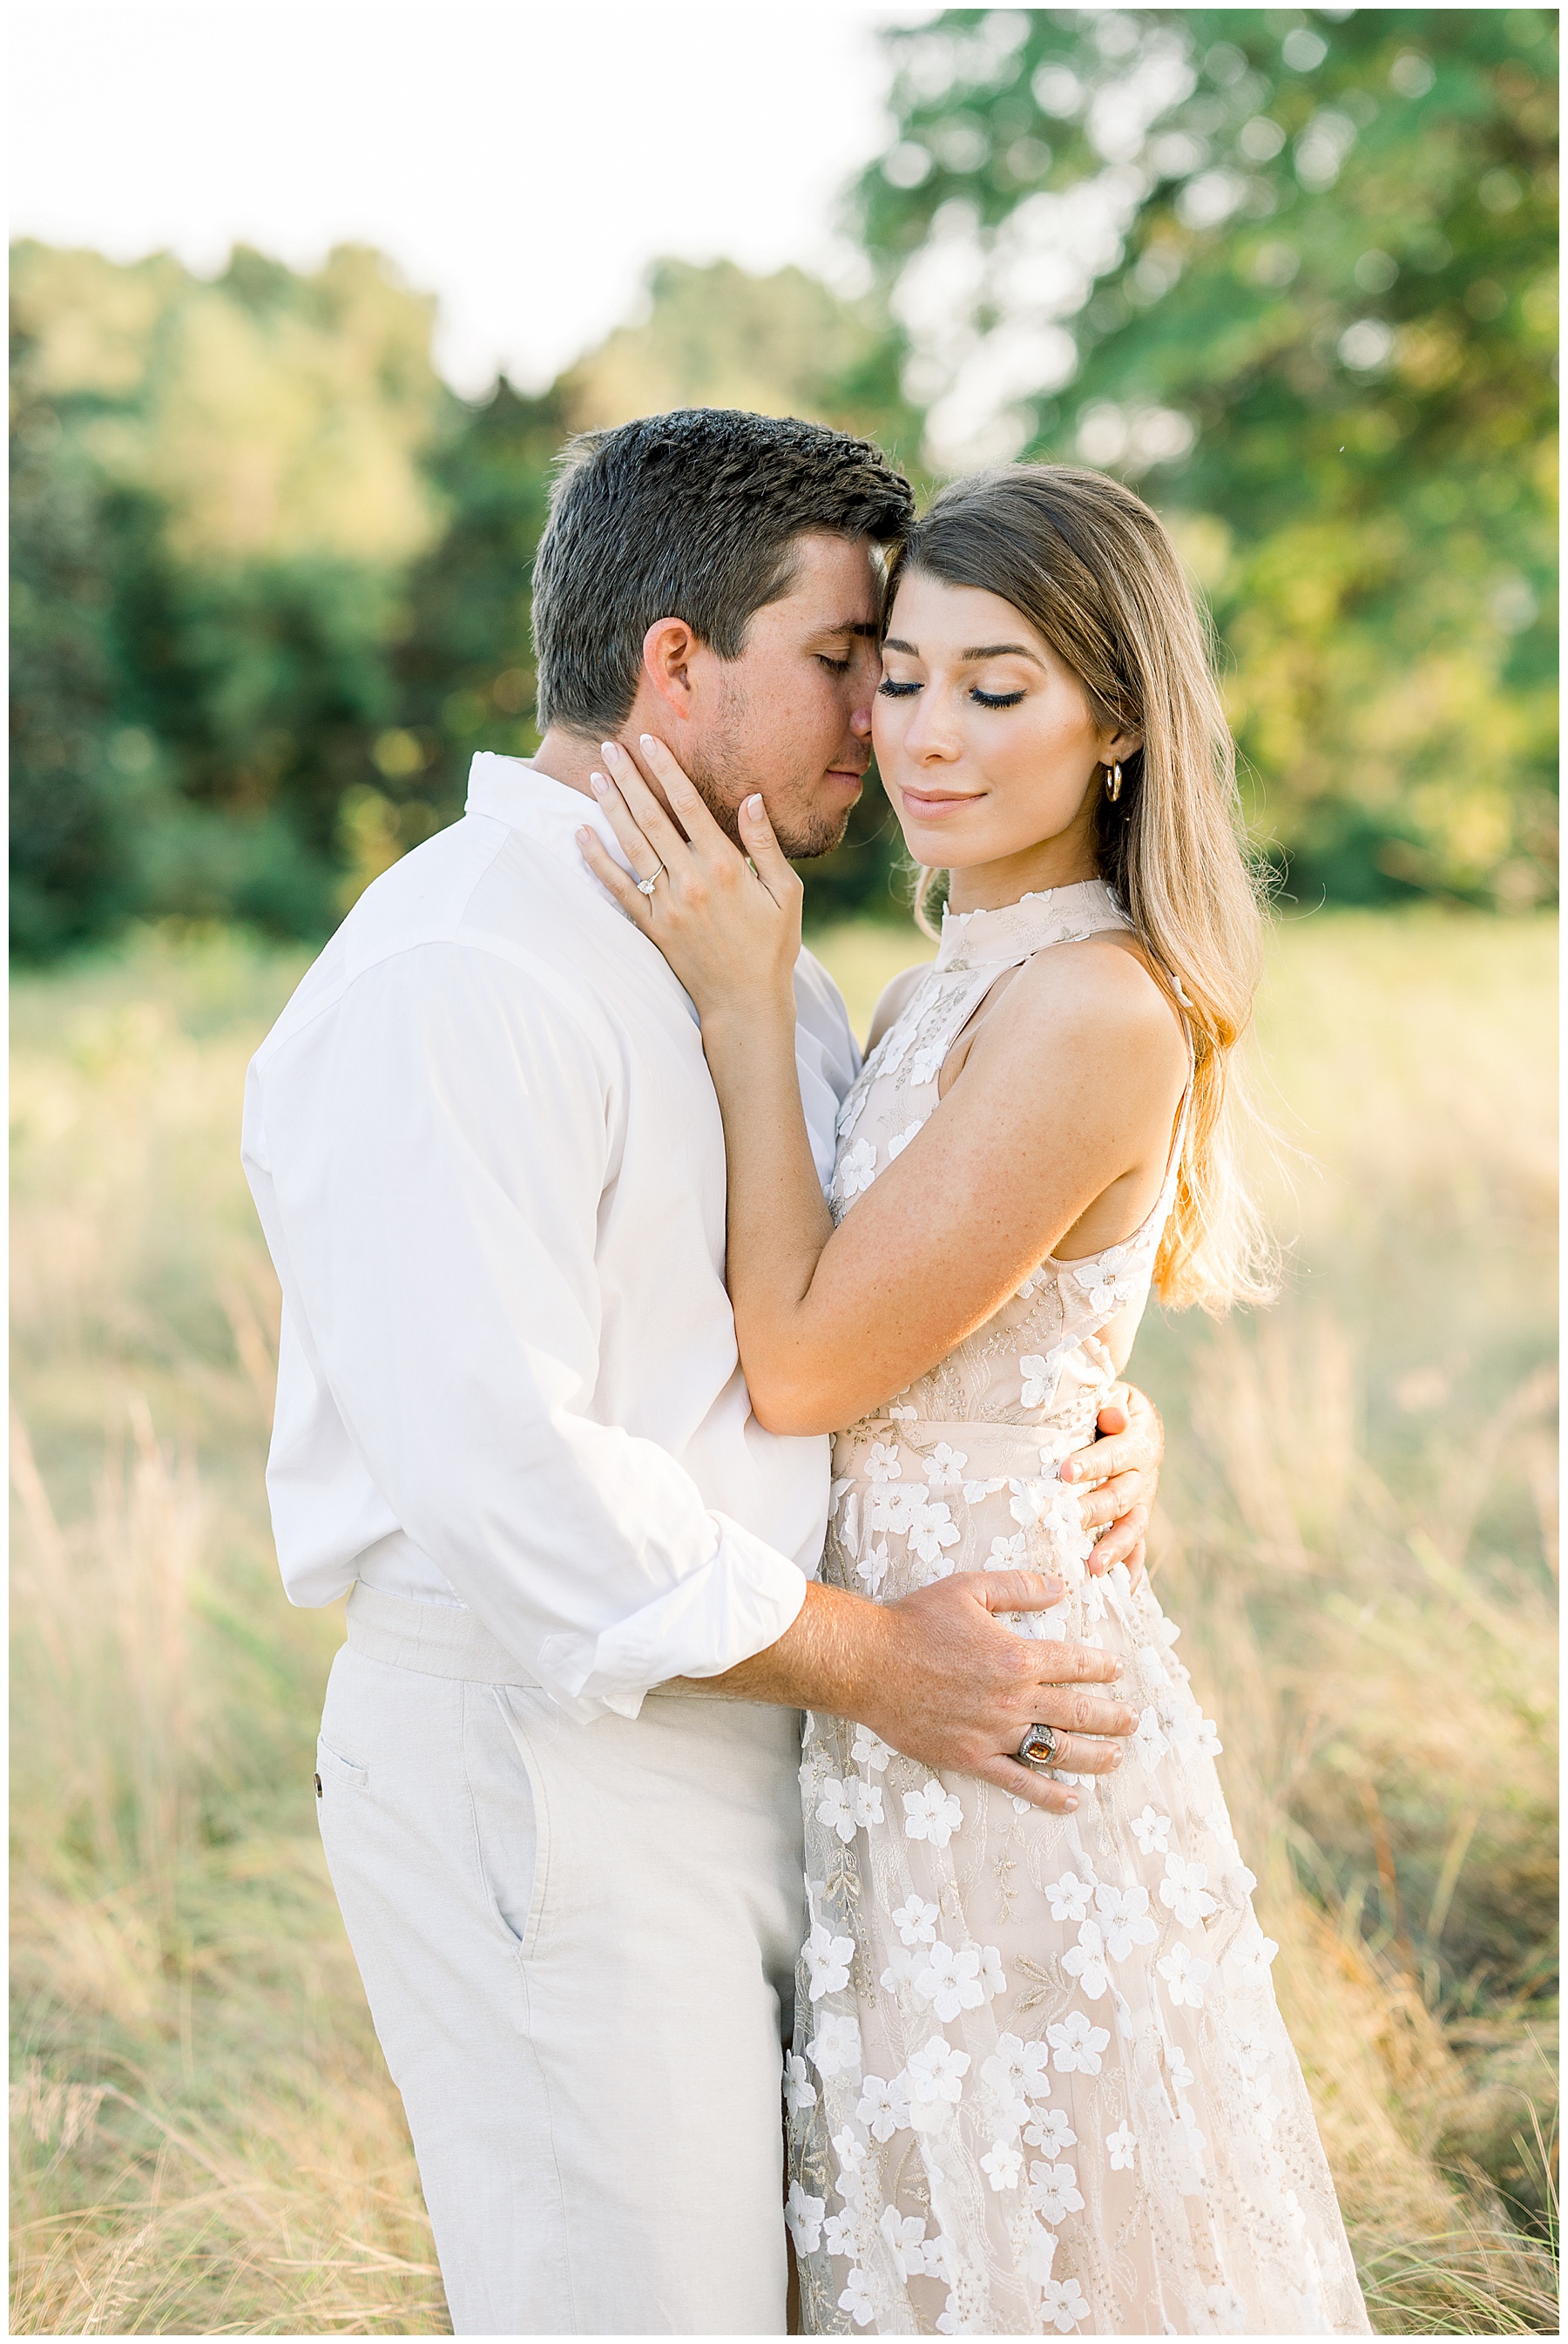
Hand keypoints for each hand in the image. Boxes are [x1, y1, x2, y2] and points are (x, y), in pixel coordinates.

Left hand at [576, 735, 801, 1019]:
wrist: (744, 1003)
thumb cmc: (772, 946)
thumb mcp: (786, 893)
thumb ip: (765, 844)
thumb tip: (752, 798)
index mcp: (725, 866)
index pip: (688, 805)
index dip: (666, 770)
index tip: (649, 742)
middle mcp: (690, 881)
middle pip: (651, 817)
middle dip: (629, 778)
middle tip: (609, 746)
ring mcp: (666, 904)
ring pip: (631, 845)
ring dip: (611, 807)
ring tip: (596, 775)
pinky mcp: (651, 926)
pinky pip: (617, 887)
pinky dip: (597, 859)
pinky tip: (581, 833)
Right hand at [854, 1570, 1136, 1816]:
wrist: (868, 1664)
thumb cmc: (915, 1621)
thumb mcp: (969, 1588)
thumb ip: (1019, 1587)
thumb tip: (1060, 1587)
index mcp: (1017, 1656)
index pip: (1074, 1663)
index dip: (1101, 1666)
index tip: (1116, 1670)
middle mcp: (1013, 1698)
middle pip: (1077, 1712)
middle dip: (1112, 1717)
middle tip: (1133, 1720)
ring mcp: (994, 1732)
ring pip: (1057, 1750)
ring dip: (1093, 1756)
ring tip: (1115, 1757)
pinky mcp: (971, 1758)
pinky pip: (1018, 1782)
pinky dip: (1047, 1794)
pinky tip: (1071, 1800)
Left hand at [1060, 1381, 1162, 1583]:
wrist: (1132, 1421)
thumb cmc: (1109, 1407)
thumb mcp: (1115, 1396)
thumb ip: (1111, 1405)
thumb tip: (1113, 1417)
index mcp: (1138, 1441)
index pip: (1114, 1455)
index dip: (1091, 1463)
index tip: (1064, 1472)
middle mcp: (1143, 1475)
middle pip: (1120, 1497)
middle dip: (1093, 1511)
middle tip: (1066, 1521)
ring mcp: (1142, 1502)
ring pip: (1132, 1528)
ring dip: (1113, 1548)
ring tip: (1091, 1566)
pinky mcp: (1136, 1520)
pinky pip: (1137, 1548)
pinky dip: (1130, 1569)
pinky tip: (1119, 1591)